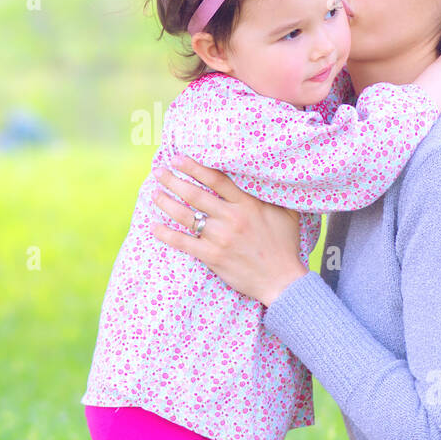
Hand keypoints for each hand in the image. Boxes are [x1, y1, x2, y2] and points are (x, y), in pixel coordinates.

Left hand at [147, 155, 307, 306]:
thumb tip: (267, 175)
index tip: (178, 159)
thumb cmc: (285, 245)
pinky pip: (184, 243)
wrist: (282, 280)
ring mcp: (220, 238)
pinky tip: (154, 227)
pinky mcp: (213, 257)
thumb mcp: (286, 213)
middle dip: (173, 180)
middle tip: (159, 171)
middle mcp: (231, 218)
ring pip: (186, 216)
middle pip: (195, 195)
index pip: (216, 180)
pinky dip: (167, 234)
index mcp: (247, 204)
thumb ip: (273, 194)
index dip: (194, 167)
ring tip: (155, 194)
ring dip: (166, 203)